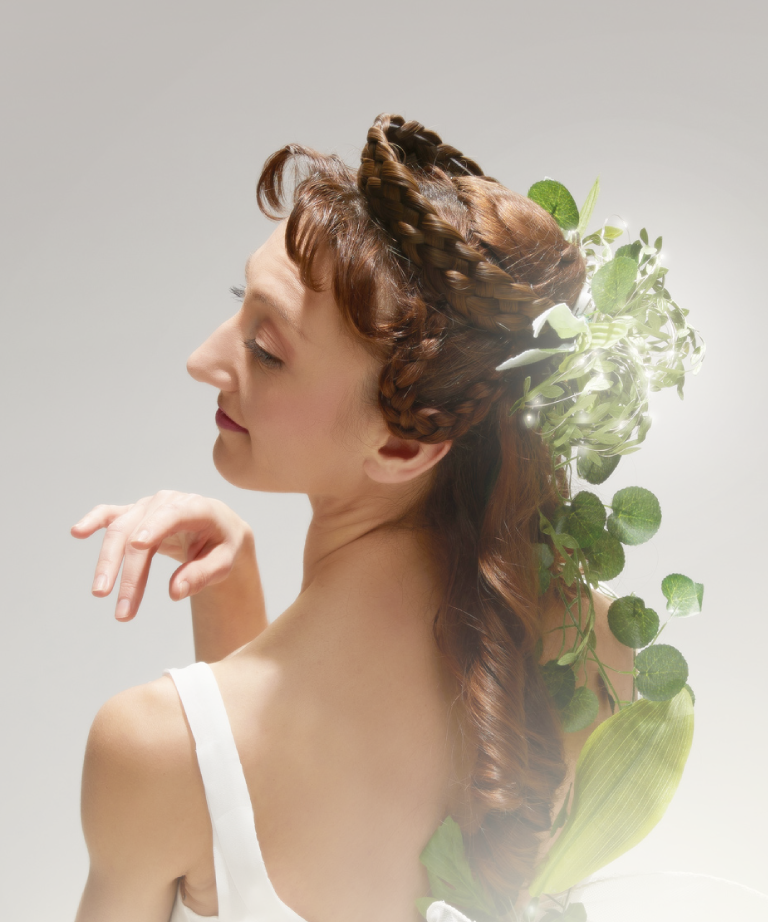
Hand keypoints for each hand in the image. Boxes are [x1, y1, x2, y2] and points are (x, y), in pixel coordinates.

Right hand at [71, 491, 255, 621]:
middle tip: (122, 609)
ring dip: (108, 562)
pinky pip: (110, 514)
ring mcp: (148, 507)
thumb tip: (174, 593)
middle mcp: (167, 502)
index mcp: (196, 508)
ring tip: (100, 593)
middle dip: (129, 571)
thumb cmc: (223, 545)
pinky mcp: (134, 514)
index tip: (138, 547)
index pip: (172, 515)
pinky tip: (77, 532)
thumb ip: (203, 575)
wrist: (218, 529)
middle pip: (140, 532)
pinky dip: (94, 521)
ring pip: (120, 529)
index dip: (154, 528)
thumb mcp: (225, 561)